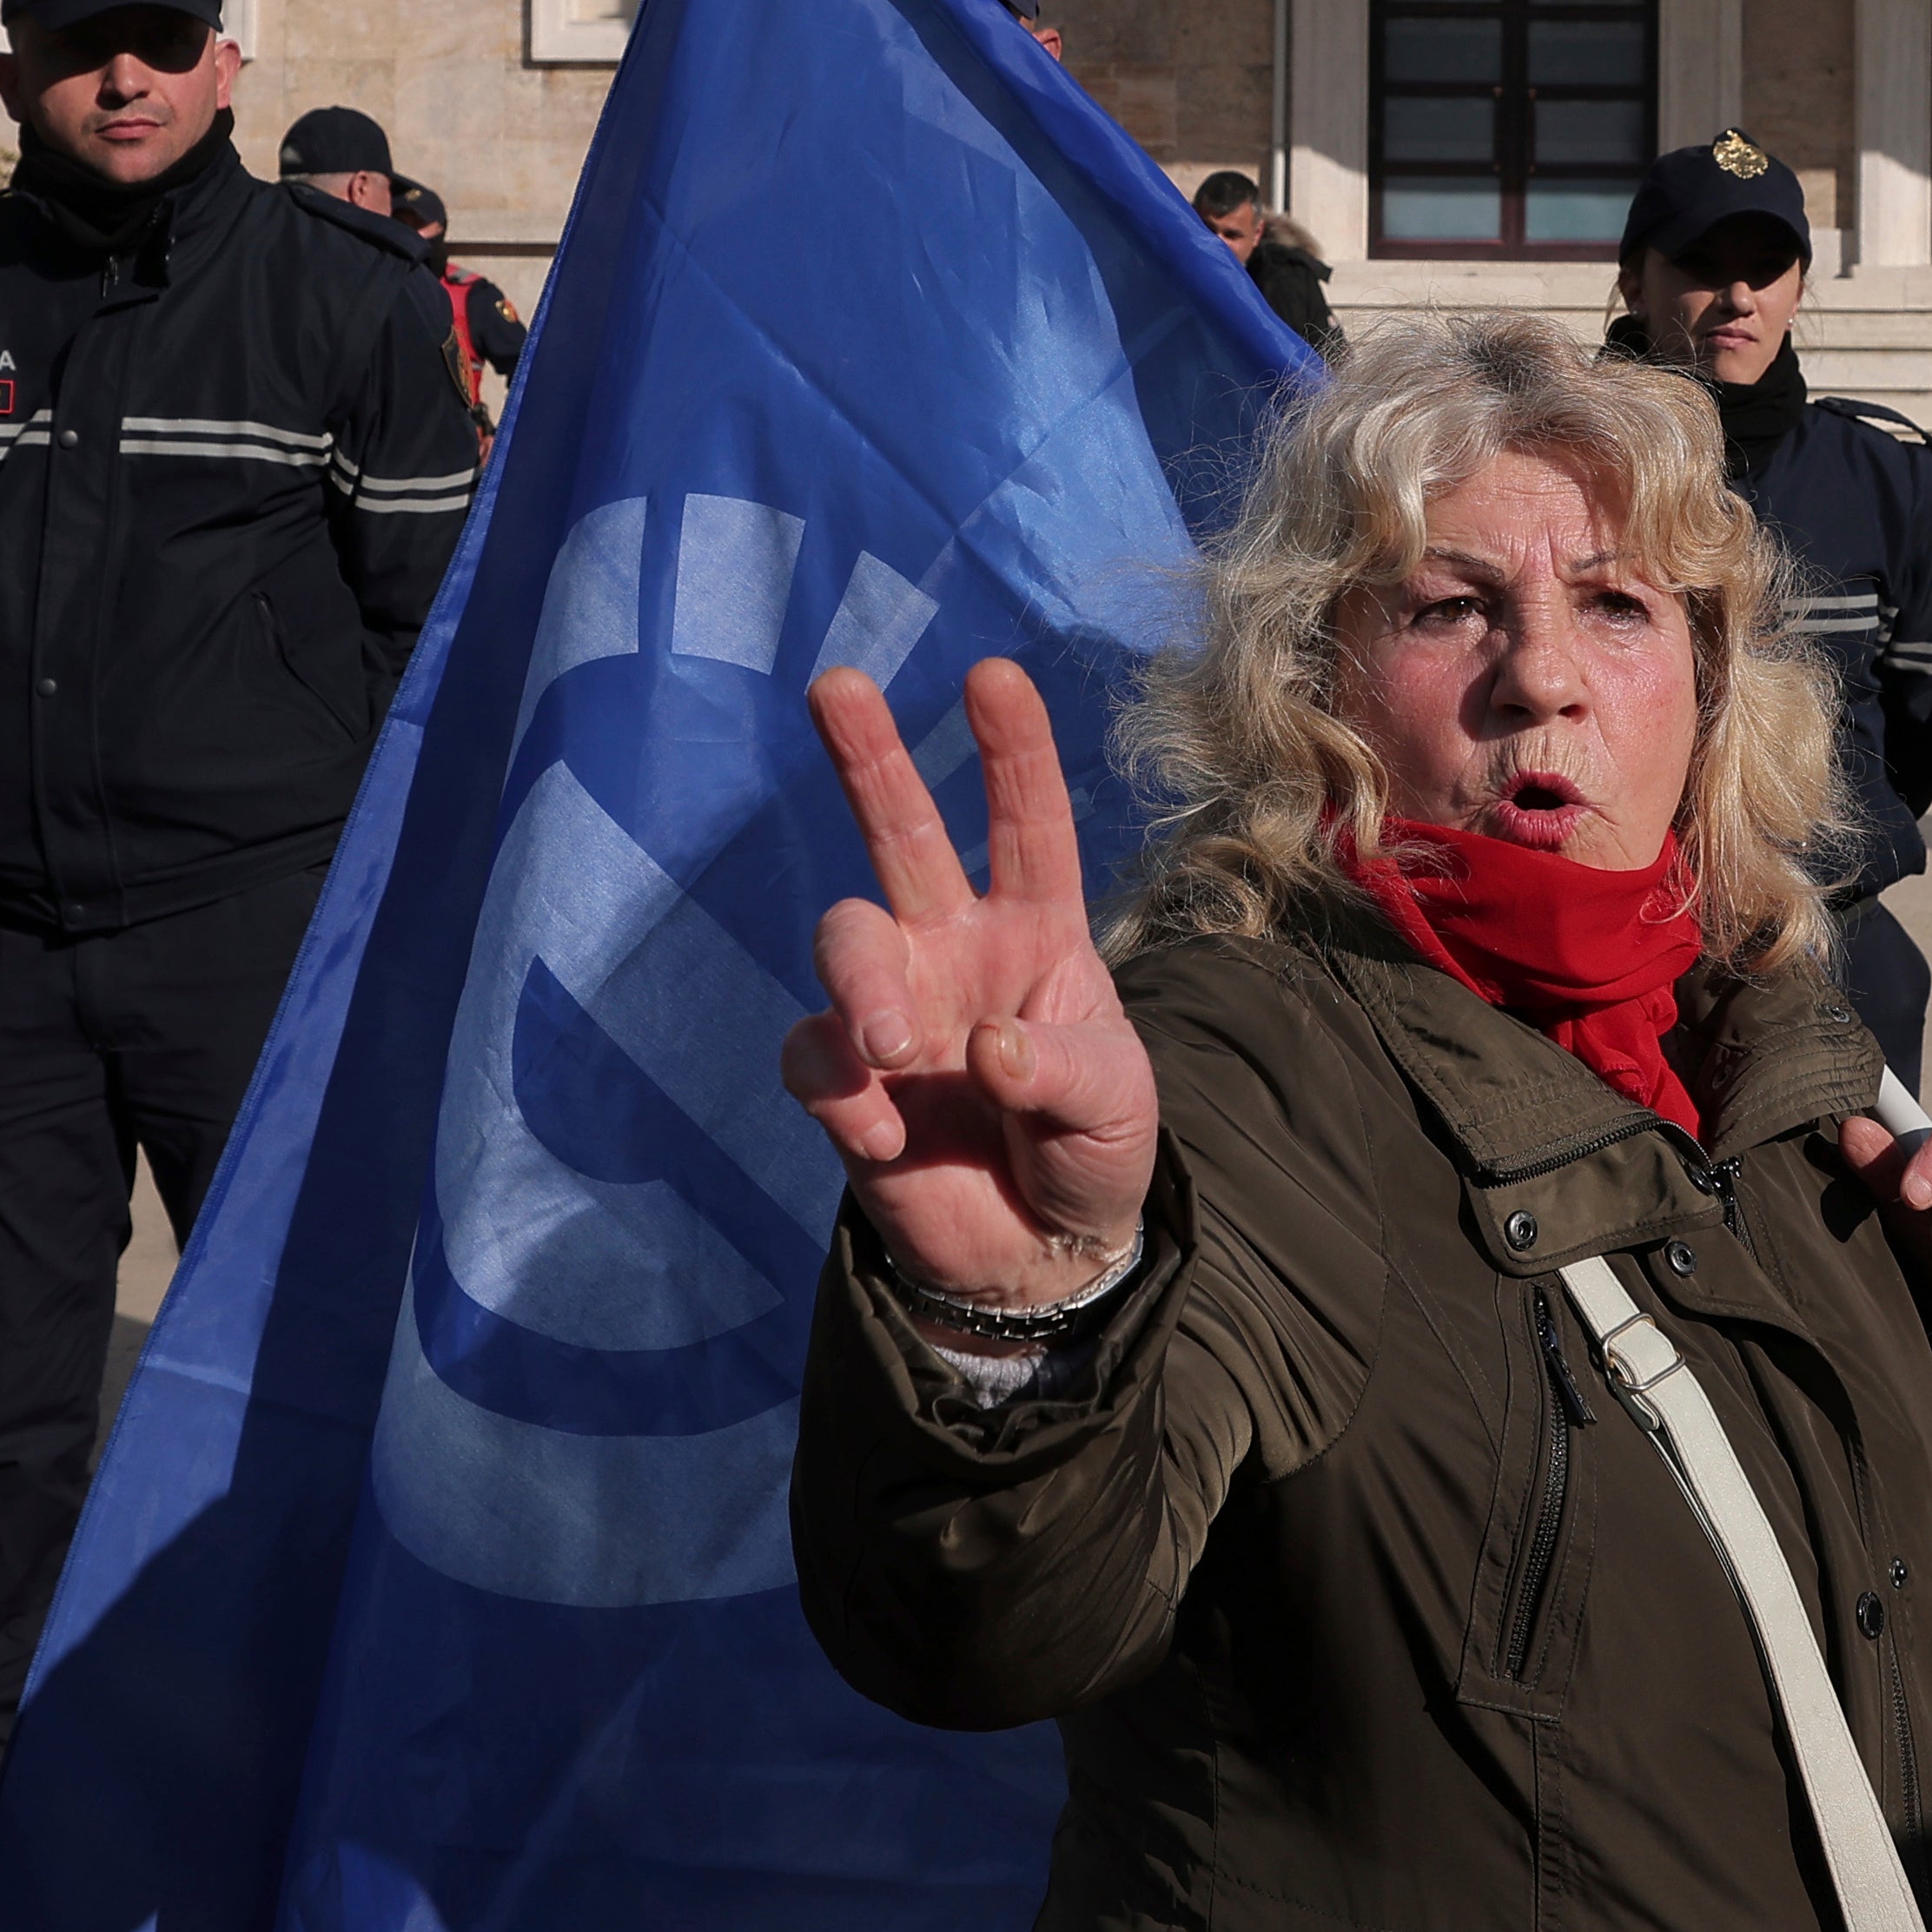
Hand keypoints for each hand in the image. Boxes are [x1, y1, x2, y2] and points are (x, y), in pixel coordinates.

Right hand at [781, 662, 1158, 1326]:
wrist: (1036, 1256)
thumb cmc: (1092, 1152)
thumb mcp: (1118, 1109)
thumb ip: (1066, 1069)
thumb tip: (987, 1046)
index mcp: (1037, 932)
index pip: (1026, 826)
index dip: (1012, 751)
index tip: (992, 675)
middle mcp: (955, 948)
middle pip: (902, 833)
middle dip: (868, 755)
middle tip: (837, 684)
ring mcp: (894, 1008)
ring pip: (845, 936)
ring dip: (864, 980)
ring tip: (896, 1049)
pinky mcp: (846, 1080)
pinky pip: (813, 1055)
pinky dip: (841, 1092)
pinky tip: (884, 1139)